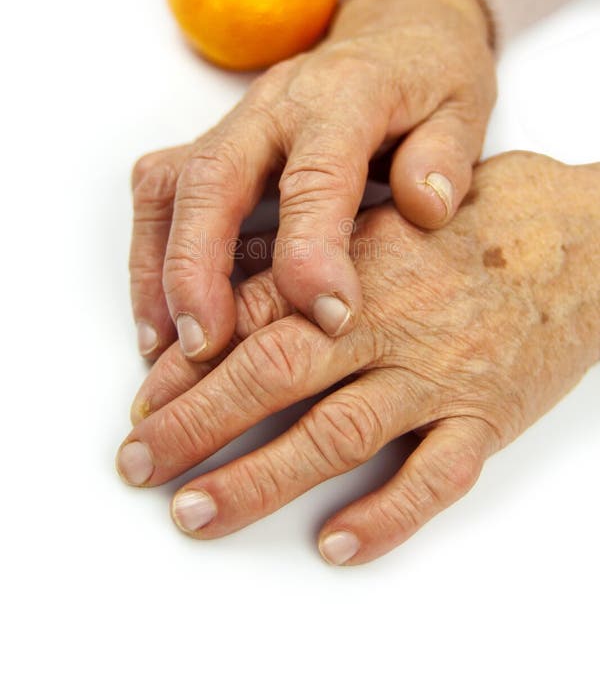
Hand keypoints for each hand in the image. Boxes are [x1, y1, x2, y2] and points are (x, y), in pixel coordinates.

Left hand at [117, 152, 599, 564]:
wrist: (582, 235)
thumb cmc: (477, 223)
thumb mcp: (386, 218)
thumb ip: (312, 253)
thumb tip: (229, 279)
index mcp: (358, 267)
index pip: (255, 316)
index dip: (191, 362)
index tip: (143, 401)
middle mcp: (391, 320)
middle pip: (276, 374)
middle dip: (197, 422)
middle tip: (140, 463)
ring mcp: (440, 372)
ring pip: (339, 432)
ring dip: (260, 478)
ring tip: (197, 511)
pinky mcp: (488, 415)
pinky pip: (436, 476)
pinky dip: (384, 513)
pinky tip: (334, 542)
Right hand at [130, 0, 495, 360]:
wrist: (395, 36)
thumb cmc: (430, 80)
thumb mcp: (464, 107)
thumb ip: (446, 155)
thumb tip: (423, 208)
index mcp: (347, 95)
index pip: (316, 175)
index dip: (314, 250)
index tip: (330, 318)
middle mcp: (277, 103)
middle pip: (214, 177)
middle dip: (200, 266)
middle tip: (208, 346)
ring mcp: (236, 120)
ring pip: (172, 186)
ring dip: (161, 268)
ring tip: (170, 346)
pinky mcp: (213, 140)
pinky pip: (160, 191)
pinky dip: (150, 254)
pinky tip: (162, 316)